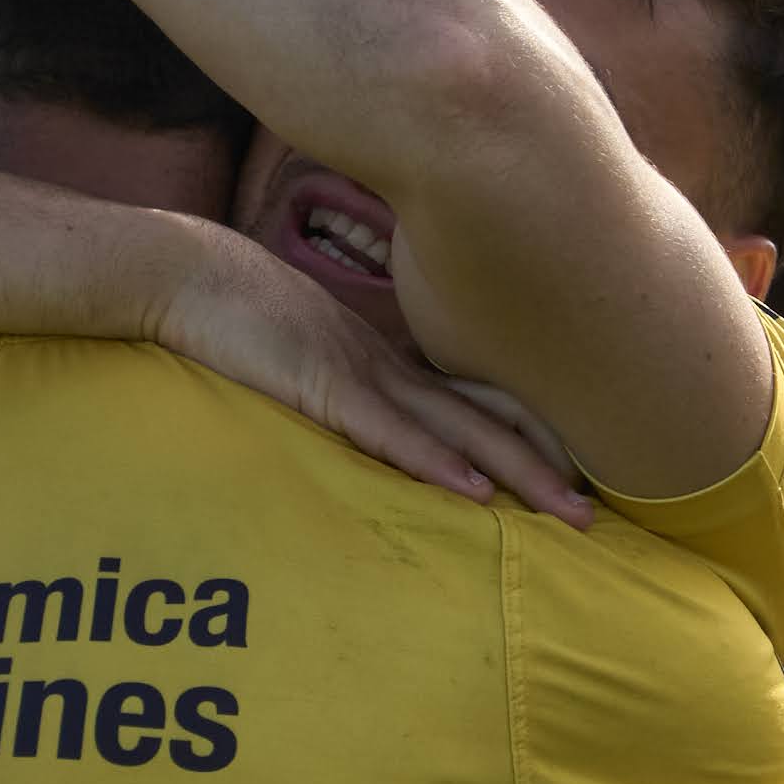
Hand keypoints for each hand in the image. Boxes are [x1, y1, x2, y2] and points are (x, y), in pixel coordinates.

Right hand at [144, 227, 590, 520]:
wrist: (189, 272)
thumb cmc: (236, 312)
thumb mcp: (304, 352)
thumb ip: (338, 385)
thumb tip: (360, 416)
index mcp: (388, 360)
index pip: (475, 400)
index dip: (529, 433)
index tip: (576, 469)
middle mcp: (391, 365)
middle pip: (487, 419)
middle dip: (545, 464)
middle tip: (595, 511)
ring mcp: (362, 373)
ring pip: (456, 431)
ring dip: (516, 473)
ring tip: (567, 509)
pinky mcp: (324, 385)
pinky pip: (389, 432)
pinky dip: (436, 462)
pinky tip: (474, 491)